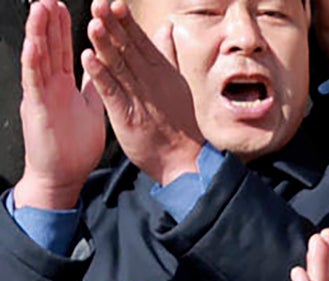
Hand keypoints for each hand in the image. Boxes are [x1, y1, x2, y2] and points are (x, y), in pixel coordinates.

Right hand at [17, 0, 108, 213]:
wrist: (63, 174)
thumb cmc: (74, 145)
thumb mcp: (90, 109)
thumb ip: (92, 87)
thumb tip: (101, 69)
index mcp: (63, 84)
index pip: (63, 50)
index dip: (65, 28)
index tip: (68, 6)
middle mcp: (50, 85)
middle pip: (49, 47)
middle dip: (50, 22)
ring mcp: (42, 94)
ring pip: (38, 57)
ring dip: (38, 33)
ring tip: (40, 8)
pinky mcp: (38, 108)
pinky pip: (34, 82)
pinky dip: (33, 62)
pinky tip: (34, 45)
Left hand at [81, 0, 202, 188]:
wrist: (186, 161)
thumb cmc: (180, 124)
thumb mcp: (177, 83)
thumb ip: (168, 54)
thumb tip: (166, 28)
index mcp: (162, 72)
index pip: (140, 41)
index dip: (126, 22)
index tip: (114, 3)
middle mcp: (150, 81)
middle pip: (127, 48)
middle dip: (112, 25)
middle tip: (99, 3)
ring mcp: (139, 97)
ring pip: (118, 65)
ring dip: (104, 44)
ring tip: (92, 23)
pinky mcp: (126, 115)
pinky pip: (111, 91)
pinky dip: (99, 74)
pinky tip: (87, 57)